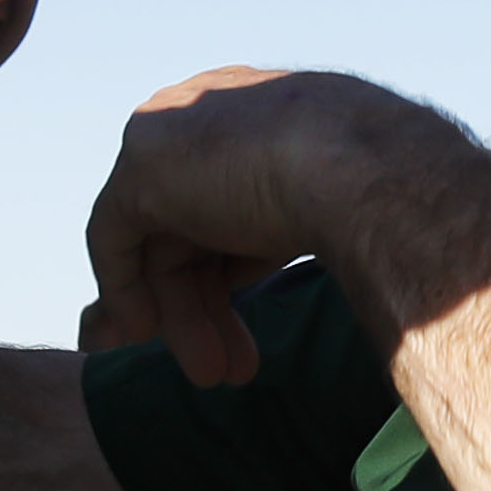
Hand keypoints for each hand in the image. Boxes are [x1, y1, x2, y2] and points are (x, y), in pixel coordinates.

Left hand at [80, 67, 426, 385]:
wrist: (365, 172)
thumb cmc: (377, 195)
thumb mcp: (334, 209)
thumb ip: (294, 228)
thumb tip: (313, 264)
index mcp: (261, 113)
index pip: (227, 199)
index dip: (230, 269)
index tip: (242, 326)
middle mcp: (209, 114)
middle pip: (190, 228)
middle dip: (208, 306)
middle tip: (230, 371)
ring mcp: (171, 137)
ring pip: (160, 242)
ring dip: (184, 316)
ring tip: (214, 377)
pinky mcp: (142, 167)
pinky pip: (112, 234)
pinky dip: (123, 286)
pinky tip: (143, 332)